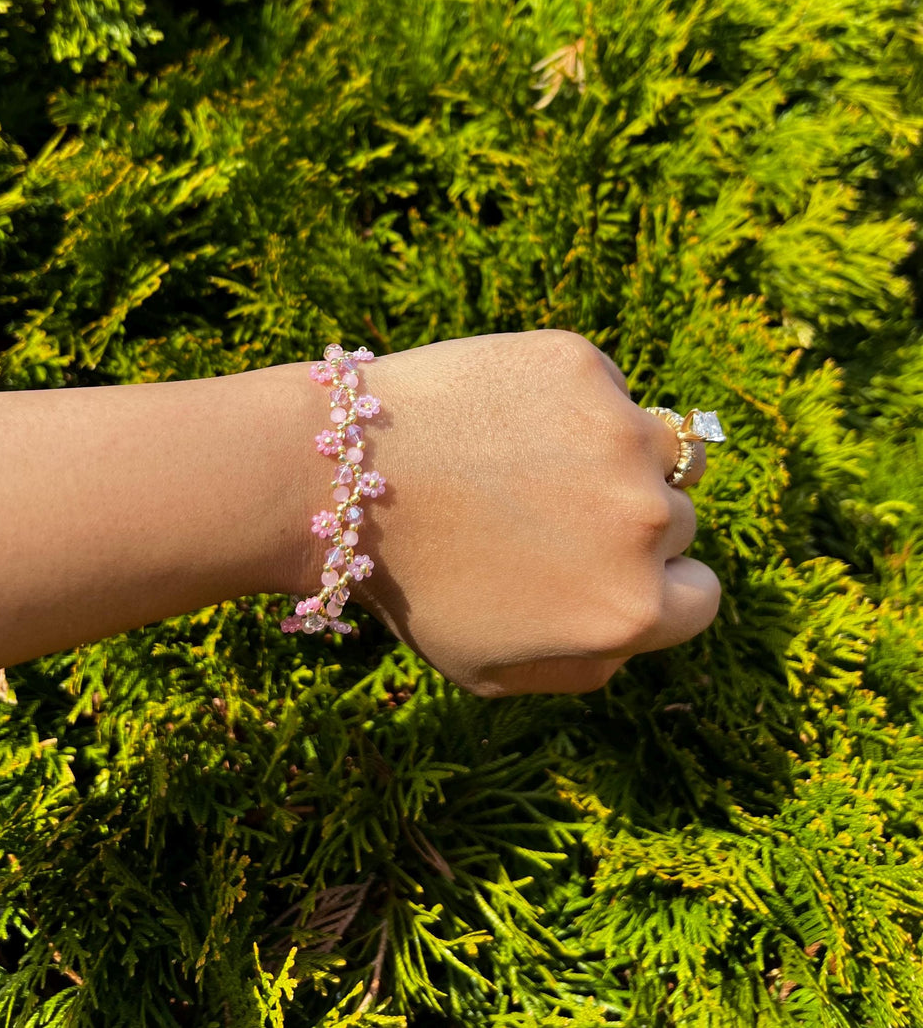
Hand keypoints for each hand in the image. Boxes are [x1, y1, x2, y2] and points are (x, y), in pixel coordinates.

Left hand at [334, 330, 719, 695]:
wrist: (336, 479)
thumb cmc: (408, 582)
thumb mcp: (492, 672)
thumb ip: (588, 666)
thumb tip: (637, 629)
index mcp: (633, 607)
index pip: (701, 596)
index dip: (658, 585)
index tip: (605, 564)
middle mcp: (644, 521)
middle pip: (677, 520)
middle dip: (626, 521)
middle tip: (545, 513)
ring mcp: (618, 432)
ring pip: (659, 445)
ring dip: (618, 455)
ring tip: (534, 461)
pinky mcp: (581, 366)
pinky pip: (607, 388)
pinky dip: (571, 401)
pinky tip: (504, 419)